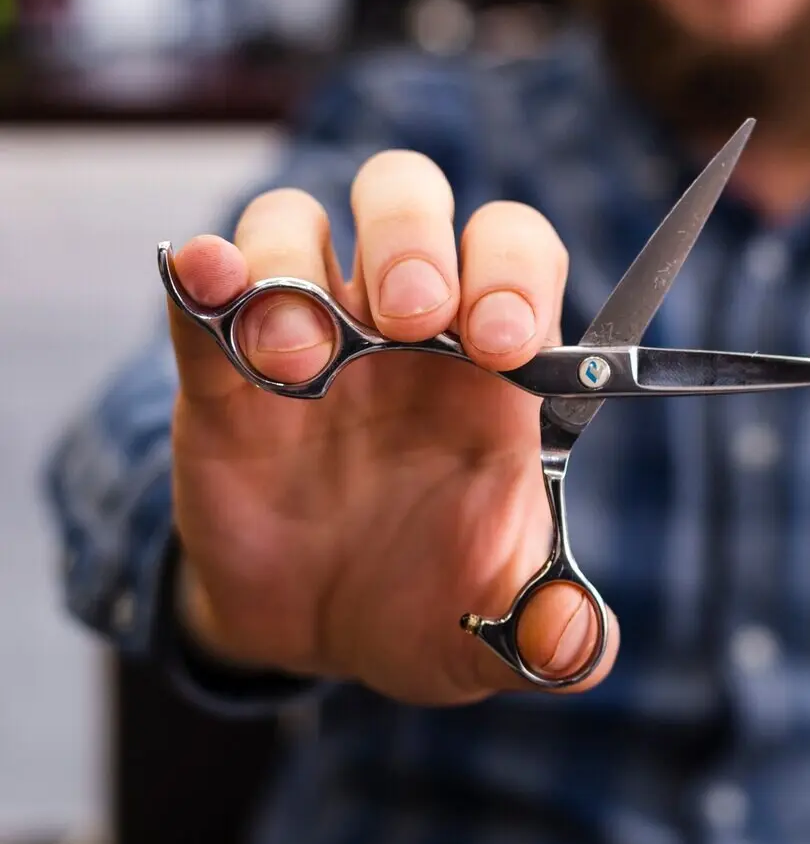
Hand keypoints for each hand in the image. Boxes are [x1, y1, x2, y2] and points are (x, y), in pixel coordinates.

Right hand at [166, 151, 618, 703]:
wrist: (321, 636)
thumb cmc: (430, 607)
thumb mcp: (499, 636)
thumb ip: (556, 638)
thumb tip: (573, 643)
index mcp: (493, 369)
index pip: (516, 255)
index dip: (514, 273)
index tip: (503, 342)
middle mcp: (404, 333)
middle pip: (410, 200)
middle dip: (413, 236)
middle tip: (413, 314)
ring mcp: (311, 343)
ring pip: (298, 221)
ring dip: (296, 264)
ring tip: (298, 362)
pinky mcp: (221, 380)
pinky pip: (204, 292)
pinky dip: (203, 272)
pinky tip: (205, 276)